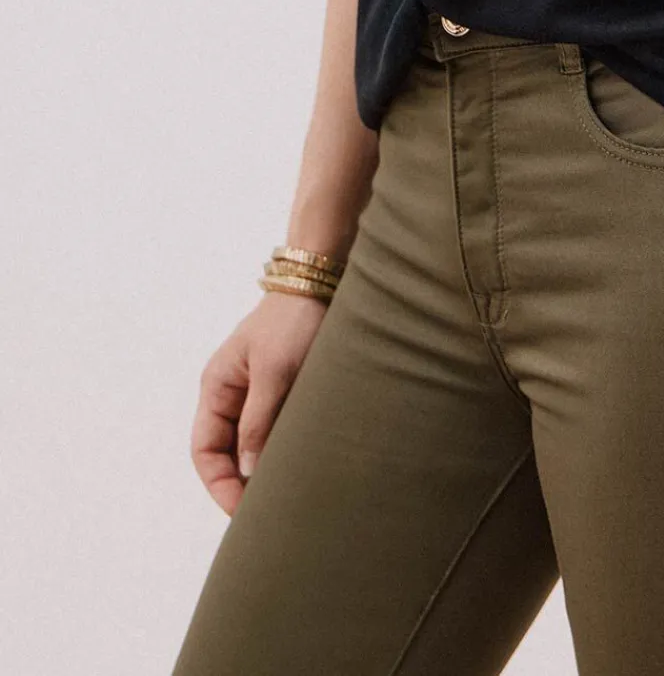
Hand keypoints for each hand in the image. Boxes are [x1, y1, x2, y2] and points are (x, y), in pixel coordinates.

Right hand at [189, 290, 327, 513]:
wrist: (322, 282)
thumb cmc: (293, 321)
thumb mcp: (274, 371)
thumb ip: (259, 420)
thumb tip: (247, 471)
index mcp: (217, 387)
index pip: (205, 451)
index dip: (219, 485)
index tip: (240, 512)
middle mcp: (232, 394)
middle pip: (227, 454)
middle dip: (241, 486)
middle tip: (267, 516)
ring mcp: (258, 394)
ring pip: (253, 446)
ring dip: (265, 470)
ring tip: (286, 498)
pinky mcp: (285, 391)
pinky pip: (276, 432)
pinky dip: (283, 451)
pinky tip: (302, 468)